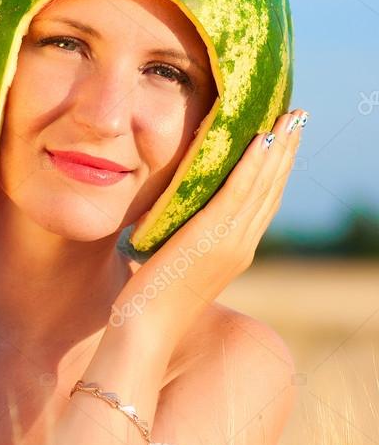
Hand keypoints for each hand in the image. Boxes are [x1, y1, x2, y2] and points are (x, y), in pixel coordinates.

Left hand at [110, 108, 308, 339]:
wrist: (146, 328)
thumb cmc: (149, 298)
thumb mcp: (172, 258)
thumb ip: (180, 235)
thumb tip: (166, 211)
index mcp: (235, 250)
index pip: (263, 200)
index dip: (277, 167)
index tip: (284, 136)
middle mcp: (241, 244)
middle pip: (272, 188)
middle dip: (286, 149)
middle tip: (297, 116)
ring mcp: (230, 242)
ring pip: (262, 185)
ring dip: (277, 148)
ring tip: (289, 116)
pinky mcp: (210, 238)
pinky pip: (237, 193)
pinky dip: (252, 165)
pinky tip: (261, 139)